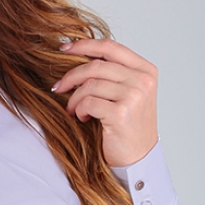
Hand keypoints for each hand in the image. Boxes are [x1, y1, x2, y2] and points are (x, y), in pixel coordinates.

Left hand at [52, 38, 158, 167]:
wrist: (138, 158)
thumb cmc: (129, 126)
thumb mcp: (128, 93)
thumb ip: (113, 74)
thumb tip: (79, 57)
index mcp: (146, 70)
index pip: (111, 46)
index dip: (84, 45)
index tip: (64, 49)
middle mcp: (142, 80)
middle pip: (96, 65)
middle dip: (71, 76)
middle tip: (59, 87)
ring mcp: (134, 96)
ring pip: (90, 84)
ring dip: (75, 98)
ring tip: (73, 109)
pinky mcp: (121, 113)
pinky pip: (88, 102)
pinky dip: (80, 109)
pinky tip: (84, 118)